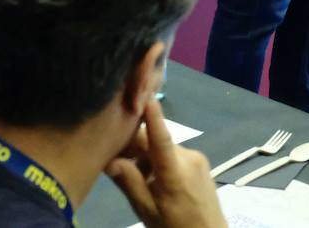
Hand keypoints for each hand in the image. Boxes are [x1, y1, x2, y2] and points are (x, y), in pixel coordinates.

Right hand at [106, 101, 226, 227]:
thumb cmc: (175, 227)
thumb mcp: (148, 211)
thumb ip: (130, 184)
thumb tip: (108, 161)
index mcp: (175, 172)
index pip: (161, 138)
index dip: (152, 116)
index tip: (144, 94)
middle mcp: (188, 157)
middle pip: (154, 141)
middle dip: (133, 146)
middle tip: (112, 156)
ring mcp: (197, 158)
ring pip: (163, 147)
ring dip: (146, 156)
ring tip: (134, 177)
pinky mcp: (200, 162)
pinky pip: (173, 154)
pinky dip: (159, 161)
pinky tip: (151, 179)